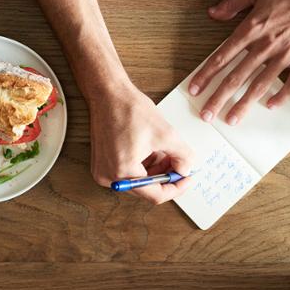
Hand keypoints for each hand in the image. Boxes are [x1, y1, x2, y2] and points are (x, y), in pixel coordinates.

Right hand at [89, 82, 194, 203]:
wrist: (109, 94)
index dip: (176, 188)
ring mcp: (103, 171)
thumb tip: (186, 170)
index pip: (155, 195)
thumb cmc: (130, 110)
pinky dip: (143, 166)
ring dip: (155, 170)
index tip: (187, 179)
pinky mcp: (102, 164)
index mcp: (122, 171)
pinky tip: (151, 151)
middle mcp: (109, 177)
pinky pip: (128, 173)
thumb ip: (182, 156)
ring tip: (165, 152)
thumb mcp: (166, 134)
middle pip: (146, 189)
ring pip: (139, 181)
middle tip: (180, 163)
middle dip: (166, 176)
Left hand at [188, 0, 289, 124]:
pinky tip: (270, 105)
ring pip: (260, 85)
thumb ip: (234, 3)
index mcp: (253, 27)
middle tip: (207, 114)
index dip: (206, 75)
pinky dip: (281, 96)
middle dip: (219, 98)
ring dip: (244, 104)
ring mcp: (287, 54)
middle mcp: (267, 44)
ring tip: (232, 118)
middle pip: (237, 77)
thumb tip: (214, 13)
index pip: (222, 57)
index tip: (195, 89)